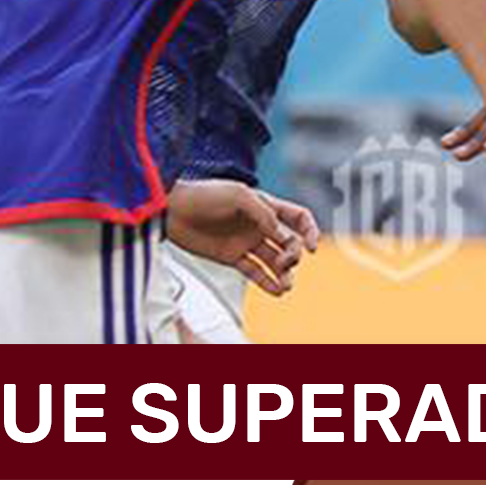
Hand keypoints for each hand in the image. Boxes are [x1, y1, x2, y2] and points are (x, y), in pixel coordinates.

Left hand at [165, 179, 321, 295]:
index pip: (297, 218)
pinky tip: (277, 290)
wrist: (174, 210)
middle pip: (289, 243)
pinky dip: (268, 283)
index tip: (311, 247)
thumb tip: (282, 233)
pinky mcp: (232, 257)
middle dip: (294, 255)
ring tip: (286, 285)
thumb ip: (264, 213)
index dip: (309, 231)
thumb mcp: (238, 195)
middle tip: (286, 262)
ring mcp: (246, 242)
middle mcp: (259, 225)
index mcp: (265, 206)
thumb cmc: (204, 195)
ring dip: (285, 274)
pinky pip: (255, 272)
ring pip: (274, 261)